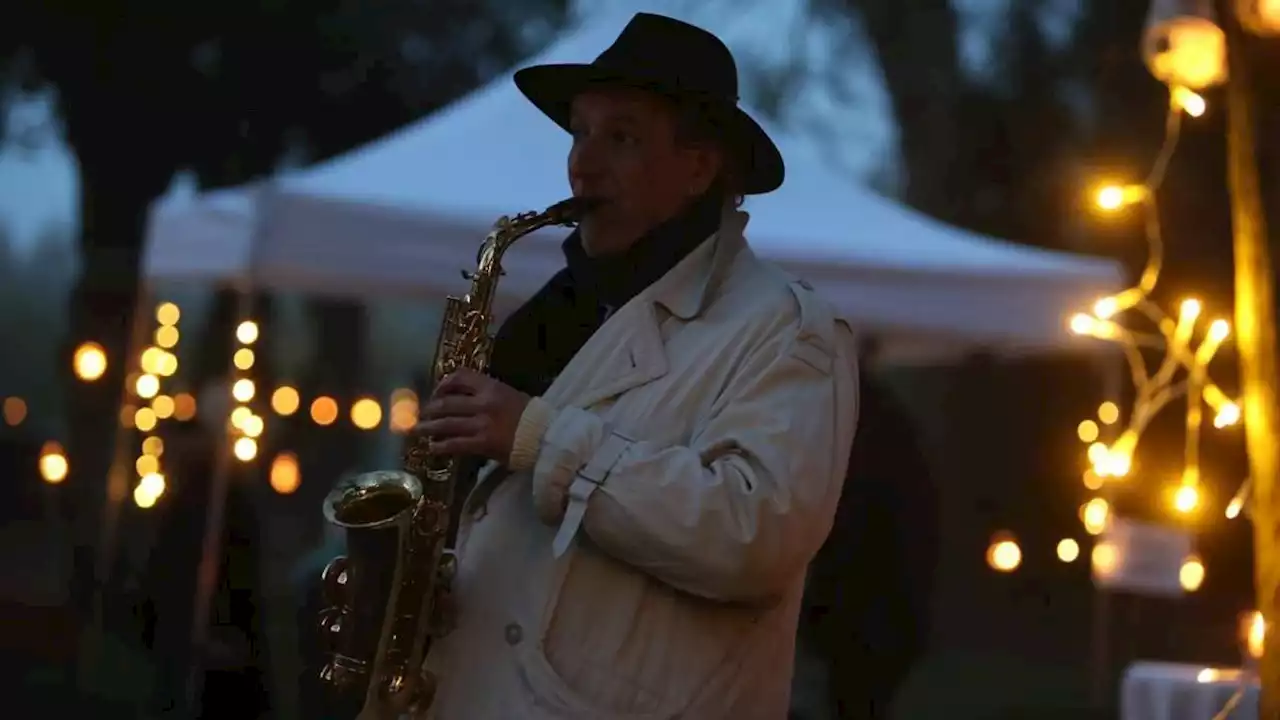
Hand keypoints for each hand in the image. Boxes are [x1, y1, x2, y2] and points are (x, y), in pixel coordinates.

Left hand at [416, 368, 530, 462]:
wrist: (545, 436)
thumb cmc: (531, 417)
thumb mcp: (509, 395)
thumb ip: (487, 394)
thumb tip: (464, 399)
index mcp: (491, 387)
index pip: (460, 377)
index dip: (443, 384)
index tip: (436, 392)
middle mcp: (482, 403)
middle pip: (446, 402)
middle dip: (429, 409)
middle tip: (419, 415)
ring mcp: (481, 424)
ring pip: (446, 423)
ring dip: (428, 427)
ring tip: (416, 431)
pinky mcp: (482, 443)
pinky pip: (455, 444)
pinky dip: (441, 445)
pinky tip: (432, 448)